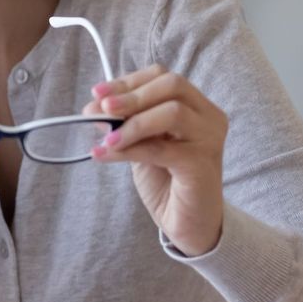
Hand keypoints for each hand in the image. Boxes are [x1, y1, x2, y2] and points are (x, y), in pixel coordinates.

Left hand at [82, 63, 228, 256]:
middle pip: (172, 85)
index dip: (128, 81)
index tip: (98, 93)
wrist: (188, 224)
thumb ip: (124, 123)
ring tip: (105, 138)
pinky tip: (104, 154)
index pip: (163, 77)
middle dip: (131, 95)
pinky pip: (161, 148)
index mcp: (197, 106)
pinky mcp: (202, 165)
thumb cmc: (167, 180)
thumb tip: (93, 107)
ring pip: (172, 112)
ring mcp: (209, 140)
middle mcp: (209, 117)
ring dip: (131, 123)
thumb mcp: (141, 143)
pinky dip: (128, 150)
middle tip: (101, 109)